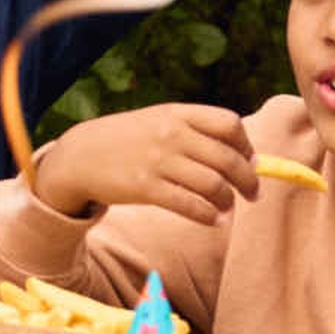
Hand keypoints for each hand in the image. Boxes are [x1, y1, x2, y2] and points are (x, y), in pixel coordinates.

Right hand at [27, 103, 262, 227]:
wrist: (81, 155)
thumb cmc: (129, 140)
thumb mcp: (159, 121)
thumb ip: (197, 132)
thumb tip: (247, 157)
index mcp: (177, 114)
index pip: (229, 124)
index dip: (247, 146)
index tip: (250, 160)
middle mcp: (170, 134)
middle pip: (228, 159)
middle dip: (248, 180)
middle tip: (252, 193)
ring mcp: (157, 161)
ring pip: (213, 185)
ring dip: (228, 201)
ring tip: (227, 208)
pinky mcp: (146, 188)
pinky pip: (191, 206)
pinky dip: (209, 216)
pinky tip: (213, 220)